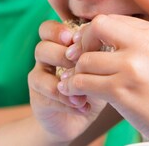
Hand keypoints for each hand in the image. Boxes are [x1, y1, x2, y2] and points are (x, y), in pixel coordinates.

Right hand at [28, 20, 106, 142]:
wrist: (77, 119)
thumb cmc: (92, 86)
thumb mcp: (98, 68)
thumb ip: (99, 53)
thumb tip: (110, 42)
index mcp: (58, 45)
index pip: (47, 29)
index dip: (57, 31)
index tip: (74, 39)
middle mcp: (45, 59)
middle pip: (42, 47)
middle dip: (62, 55)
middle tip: (80, 65)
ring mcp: (39, 78)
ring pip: (39, 73)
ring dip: (64, 79)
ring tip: (84, 90)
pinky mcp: (38, 99)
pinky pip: (47, 95)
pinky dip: (67, 101)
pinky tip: (84, 107)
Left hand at [60, 14, 148, 143]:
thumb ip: (137, 43)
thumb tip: (99, 33)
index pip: (112, 19)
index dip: (96, 33)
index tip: (92, 48)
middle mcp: (144, 45)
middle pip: (96, 26)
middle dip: (83, 42)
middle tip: (82, 60)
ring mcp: (133, 68)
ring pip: (85, 59)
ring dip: (79, 72)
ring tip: (84, 82)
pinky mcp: (122, 92)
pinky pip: (83, 82)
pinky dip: (75, 89)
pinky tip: (79, 94)